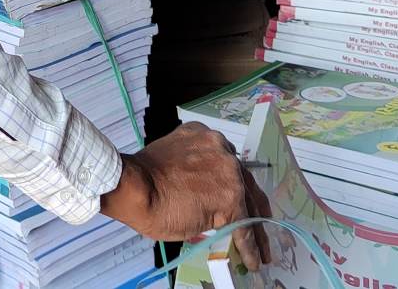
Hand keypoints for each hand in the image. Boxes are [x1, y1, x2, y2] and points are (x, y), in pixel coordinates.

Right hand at [99, 122, 272, 268]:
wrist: (135, 188)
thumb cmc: (142, 181)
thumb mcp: (173, 164)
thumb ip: (194, 173)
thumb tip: (203, 197)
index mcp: (205, 138)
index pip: (228, 165)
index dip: (236, 184)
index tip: (241, 197)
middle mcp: (221, 149)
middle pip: (246, 183)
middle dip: (255, 206)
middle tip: (261, 224)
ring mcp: (228, 173)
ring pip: (250, 205)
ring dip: (257, 231)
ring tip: (262, 251)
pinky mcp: (229, 199)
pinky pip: (243, 226)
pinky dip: (249, 246)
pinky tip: (252, 259)